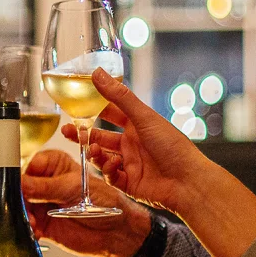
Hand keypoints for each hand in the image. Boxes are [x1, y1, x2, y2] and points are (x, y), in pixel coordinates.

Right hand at [22, 150, 150, 256]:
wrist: (114, 231)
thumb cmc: (105, 200)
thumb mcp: (74, 188)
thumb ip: (46, 187)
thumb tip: (22, 184)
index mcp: (55, 164)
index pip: (30, 164)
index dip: (23, 174)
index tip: (20, 185)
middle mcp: (46, 181)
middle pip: (21, 186)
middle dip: (20, 197)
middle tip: (26, 207)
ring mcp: (42, 202)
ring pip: (21, 205)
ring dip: (23, 214)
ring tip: (33, 222)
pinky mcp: (41, 222)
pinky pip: (26, 223)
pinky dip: (27, 228)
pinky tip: (35, 231)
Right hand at [61, 70, 255, 256]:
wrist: (187, 182)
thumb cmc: (171, 145)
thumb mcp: (143, 117)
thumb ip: (118, 96)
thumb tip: (97, 72)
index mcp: (137, 125)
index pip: (110, 113)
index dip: (93, 110)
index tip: (75, 105)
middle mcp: (133, 143)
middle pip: (101, 137)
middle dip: (85, 135)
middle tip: (67, 132)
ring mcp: (130, 164)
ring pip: (103, 157)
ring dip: (95, 153)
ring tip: (92, 150)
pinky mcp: (129, 184)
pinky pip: (110, 177)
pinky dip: (107, 171)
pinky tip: (111, 167)